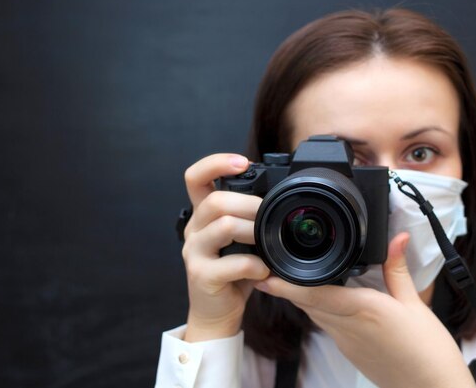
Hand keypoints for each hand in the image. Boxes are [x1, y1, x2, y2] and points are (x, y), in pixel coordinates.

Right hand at [181, 153, 269, 341]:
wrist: (217, 312)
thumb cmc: (233, 272)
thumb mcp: (241, 239)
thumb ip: (249, 217)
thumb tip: (280, 195)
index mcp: (203, 215)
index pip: (195, 177)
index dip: (216, 163)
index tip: (244, 162)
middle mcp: (194, 229)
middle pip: (216, 200)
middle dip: (250, 204)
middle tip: (268, 215)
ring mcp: (194, 252)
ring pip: (224, 225)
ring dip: (253, 231)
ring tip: (266, 242)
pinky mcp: (202, 276)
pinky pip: (232, 263)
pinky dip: (255, 265)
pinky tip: (263, 270)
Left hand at [254, 233, 475, 387]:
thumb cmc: (427, 350)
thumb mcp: (415, 303)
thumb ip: (398, 268)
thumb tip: (397, 238)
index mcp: (363, 310)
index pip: (315, 295)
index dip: (287, 286)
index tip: (265, 276)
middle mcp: (348, 327)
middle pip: (307, 304)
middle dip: (287, 287)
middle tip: (270, 268)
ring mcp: (346, 342)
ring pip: (314, 315)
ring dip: (301, 297)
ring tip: (291, 277)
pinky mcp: (349, 351)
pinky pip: (326, 326)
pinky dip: (318, 310)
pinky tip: (324, 299)